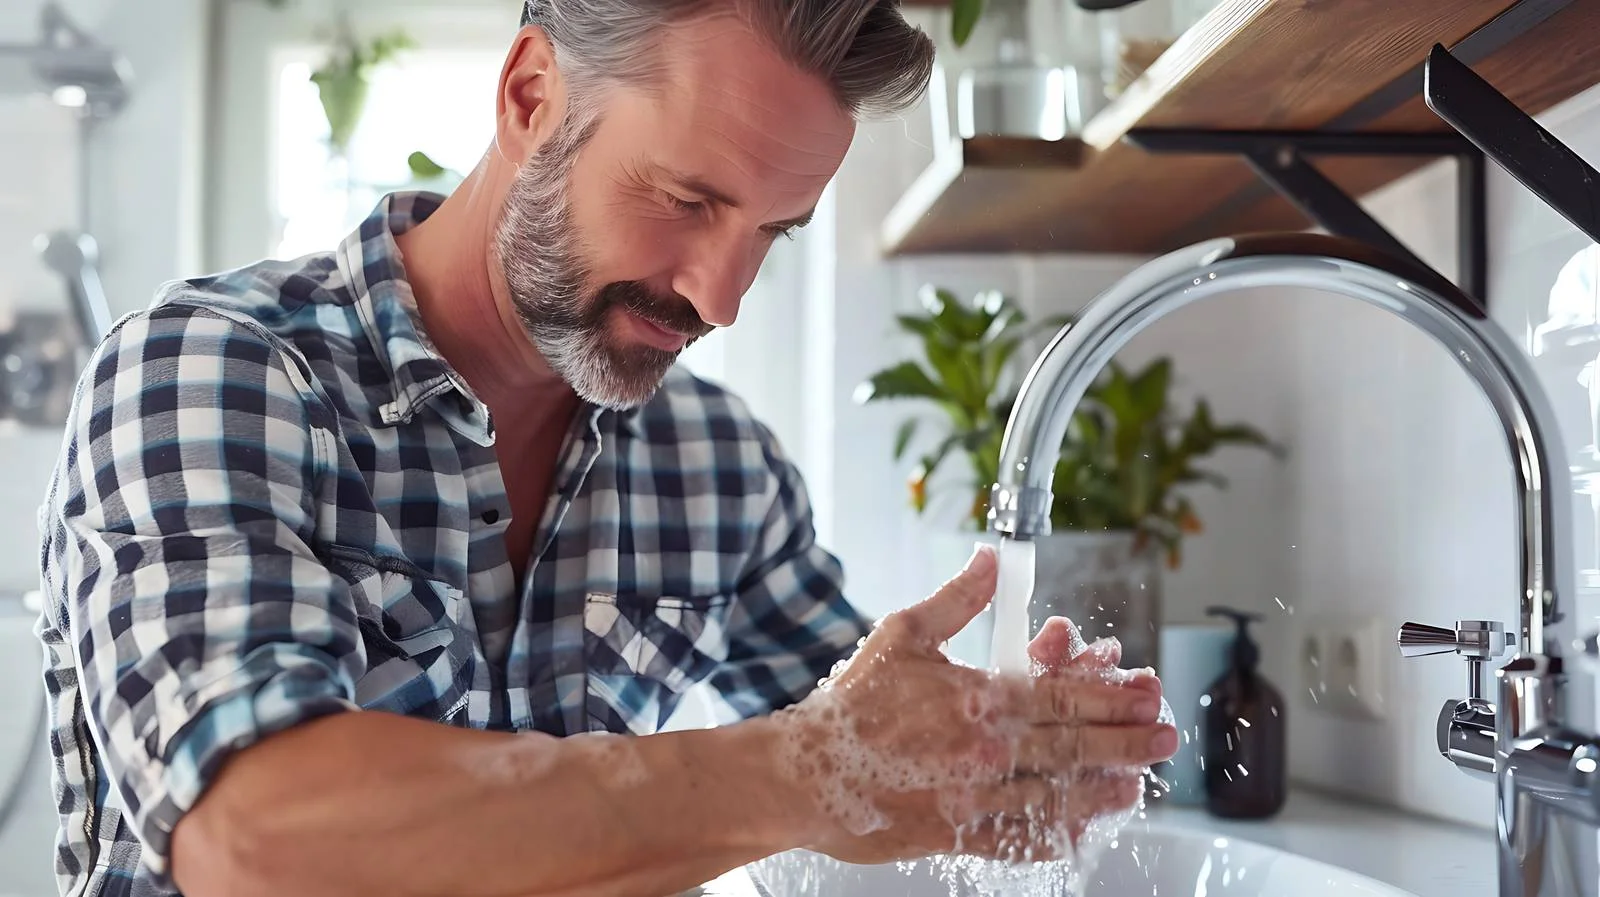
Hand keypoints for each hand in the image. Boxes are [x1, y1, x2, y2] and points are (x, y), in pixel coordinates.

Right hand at [778, 545, 1177, 865]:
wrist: (801, 773)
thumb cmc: (850, 705)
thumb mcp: (903, 634)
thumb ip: (958, 599)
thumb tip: (991, 560)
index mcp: (978, 697)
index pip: (1063, 694)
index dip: (1112, 693)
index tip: (1146, 689)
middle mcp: (985, 750)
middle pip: (1074, 746)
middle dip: (1128, 740)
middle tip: (1165, 735)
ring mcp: (974, 798)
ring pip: (1057, 795)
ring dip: (1103, 788)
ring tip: (1135, 782)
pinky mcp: (955, 837)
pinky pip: (1018, 842)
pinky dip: (1052, 838)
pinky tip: (1079, 831)